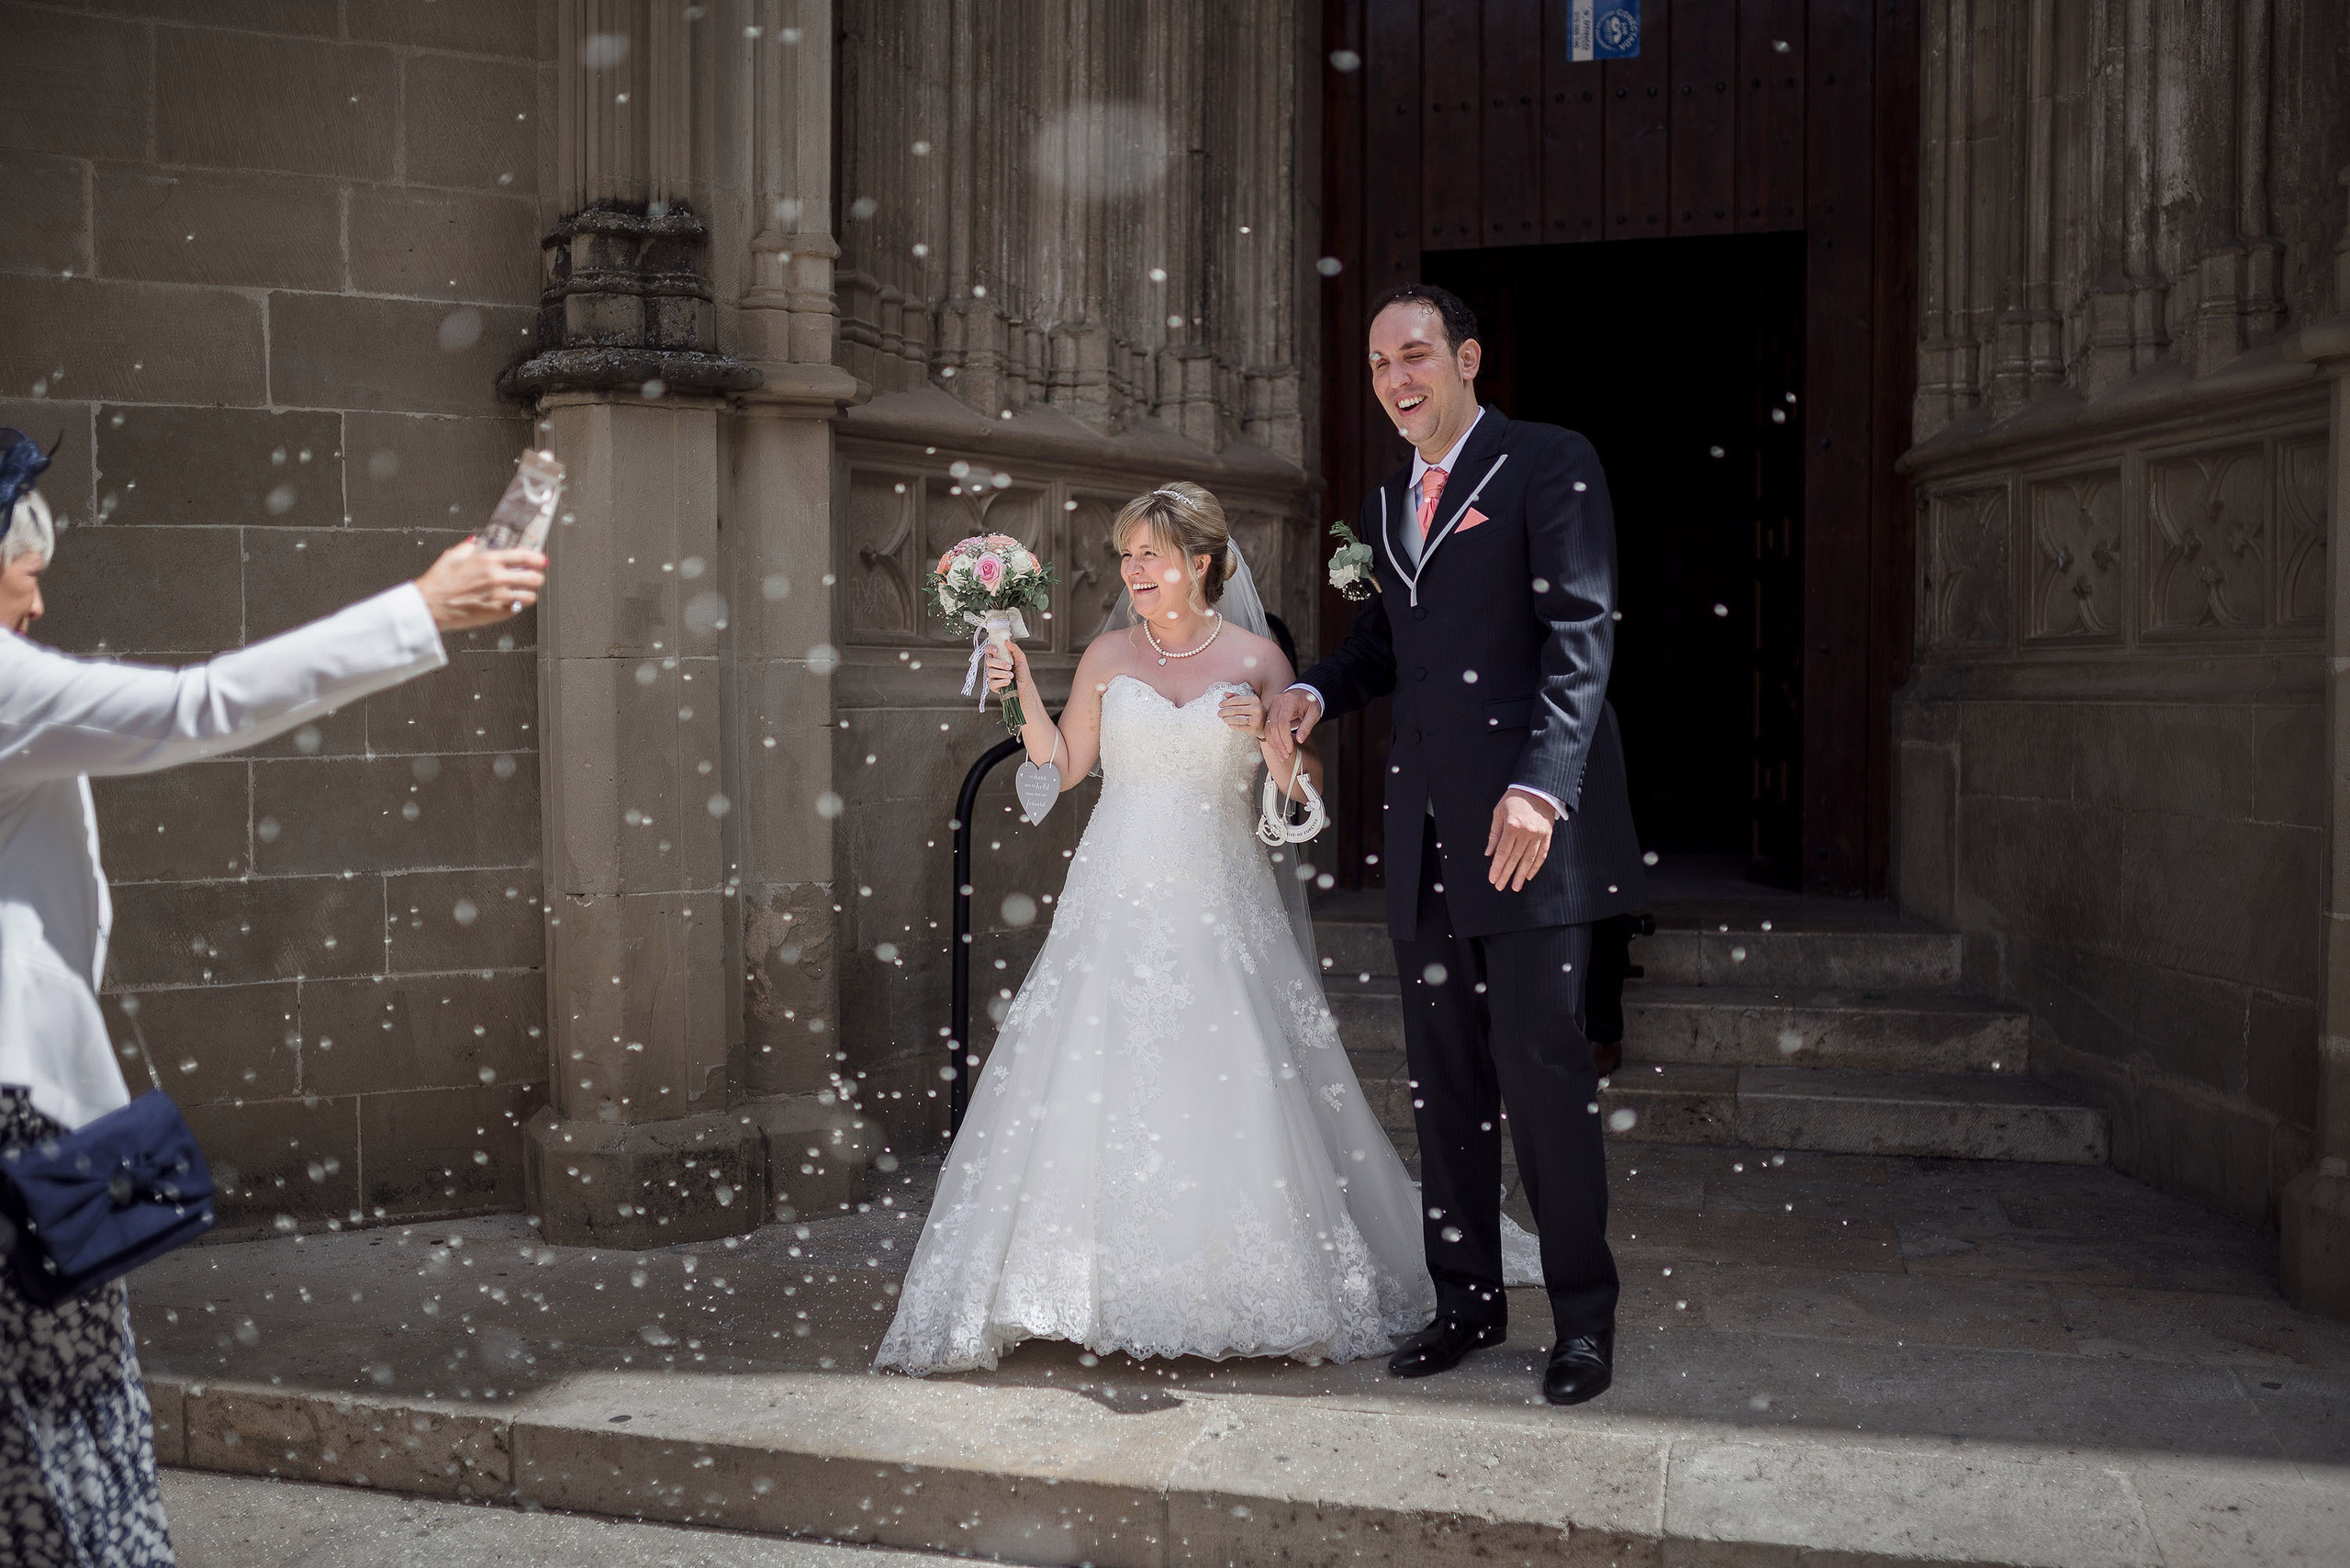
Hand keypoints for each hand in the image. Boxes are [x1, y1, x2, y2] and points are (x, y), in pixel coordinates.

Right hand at [416, 540, 545, 630]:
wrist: (430, 606)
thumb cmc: (438, 583)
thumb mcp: (452, 556)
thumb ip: (468, 547)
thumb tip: (476, 542)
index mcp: (487, 560)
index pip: (523, 556)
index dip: (537, 558)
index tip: (541, 561)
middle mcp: (496, 578)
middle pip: (534, 578)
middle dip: (537, 577)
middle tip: (534, 577)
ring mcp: (498, 597)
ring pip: (530, 596)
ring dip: (529, 593)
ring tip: (523, 591)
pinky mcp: (496, 613)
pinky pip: (517, 609)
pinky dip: (517, 605)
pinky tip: (510, 602)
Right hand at [984, 638, 1029, 694]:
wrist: (1025, 685)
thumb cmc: (1022, 672)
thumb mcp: (1020, 658)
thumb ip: (1014, 648)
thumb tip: (1007, 641)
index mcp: (998, 657)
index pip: (988, 650)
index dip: (990, 648)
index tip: (997, 650)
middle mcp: (994, 666)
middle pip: (988, 661)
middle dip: (999, 663)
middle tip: (1009, 666)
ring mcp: (992, 675)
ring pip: (990, 672)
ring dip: (1002, 673)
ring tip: (1012, 675)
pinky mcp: (993, 685)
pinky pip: (992, 683)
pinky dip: (1001, 682)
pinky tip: (1008, 681)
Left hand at [1218, 685, 1266, 736]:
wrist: (1266, 724)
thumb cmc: (1255, 711)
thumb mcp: (1248, 702)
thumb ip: (1237, 697)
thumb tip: (1226, 694)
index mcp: (1255, 700)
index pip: (1237, 699)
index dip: (1227, 702)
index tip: (1220, 705)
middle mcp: (1256, 709)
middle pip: (1236, 709)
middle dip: (1225, 711)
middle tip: (1219, 713)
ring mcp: (1256, 719)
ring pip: (1237, 719)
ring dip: (1227, 719)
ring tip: (1223, 719)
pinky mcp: (1253, 728)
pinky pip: (1239, 727)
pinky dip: (1232, 725)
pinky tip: (1229, 724)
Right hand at [1263, 687, 1320, 758]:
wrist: (1305, 692)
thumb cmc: (1311, 702)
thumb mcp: (1314, 713)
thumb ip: (1307, 726)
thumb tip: (1300, 740)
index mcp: (1289, 700)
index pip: (1282, 722)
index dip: (1285, 737)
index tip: (1290, 749)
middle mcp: (1277, 701)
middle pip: (1273, 726)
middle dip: (1279, 743)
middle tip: (1286, 755)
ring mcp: (1272, 706)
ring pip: (1268, 728)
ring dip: (1274, 743)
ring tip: (1282, 755)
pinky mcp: (1270, 712)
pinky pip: (1267, 727)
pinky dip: (1271, 739)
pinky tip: (1277, 748)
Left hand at [1486, 789, 1555, 891]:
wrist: (1538, 788)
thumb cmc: (1514, 799)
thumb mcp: (1499, 813)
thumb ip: (1494, 834)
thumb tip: (1489, 853)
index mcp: (1512, 826)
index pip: (1503, 852)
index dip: (1497, 867)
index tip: (1492, 878)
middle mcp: (1526, 832)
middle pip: (1515, 859)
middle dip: (1507, 874)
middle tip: (1500, 886)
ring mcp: (1539, 835)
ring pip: (1529, 860)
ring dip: (1521, 875)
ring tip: (1515, 886)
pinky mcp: (1547, 835)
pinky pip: (1542, 854)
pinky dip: (1535, 867)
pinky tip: (1529, 875)